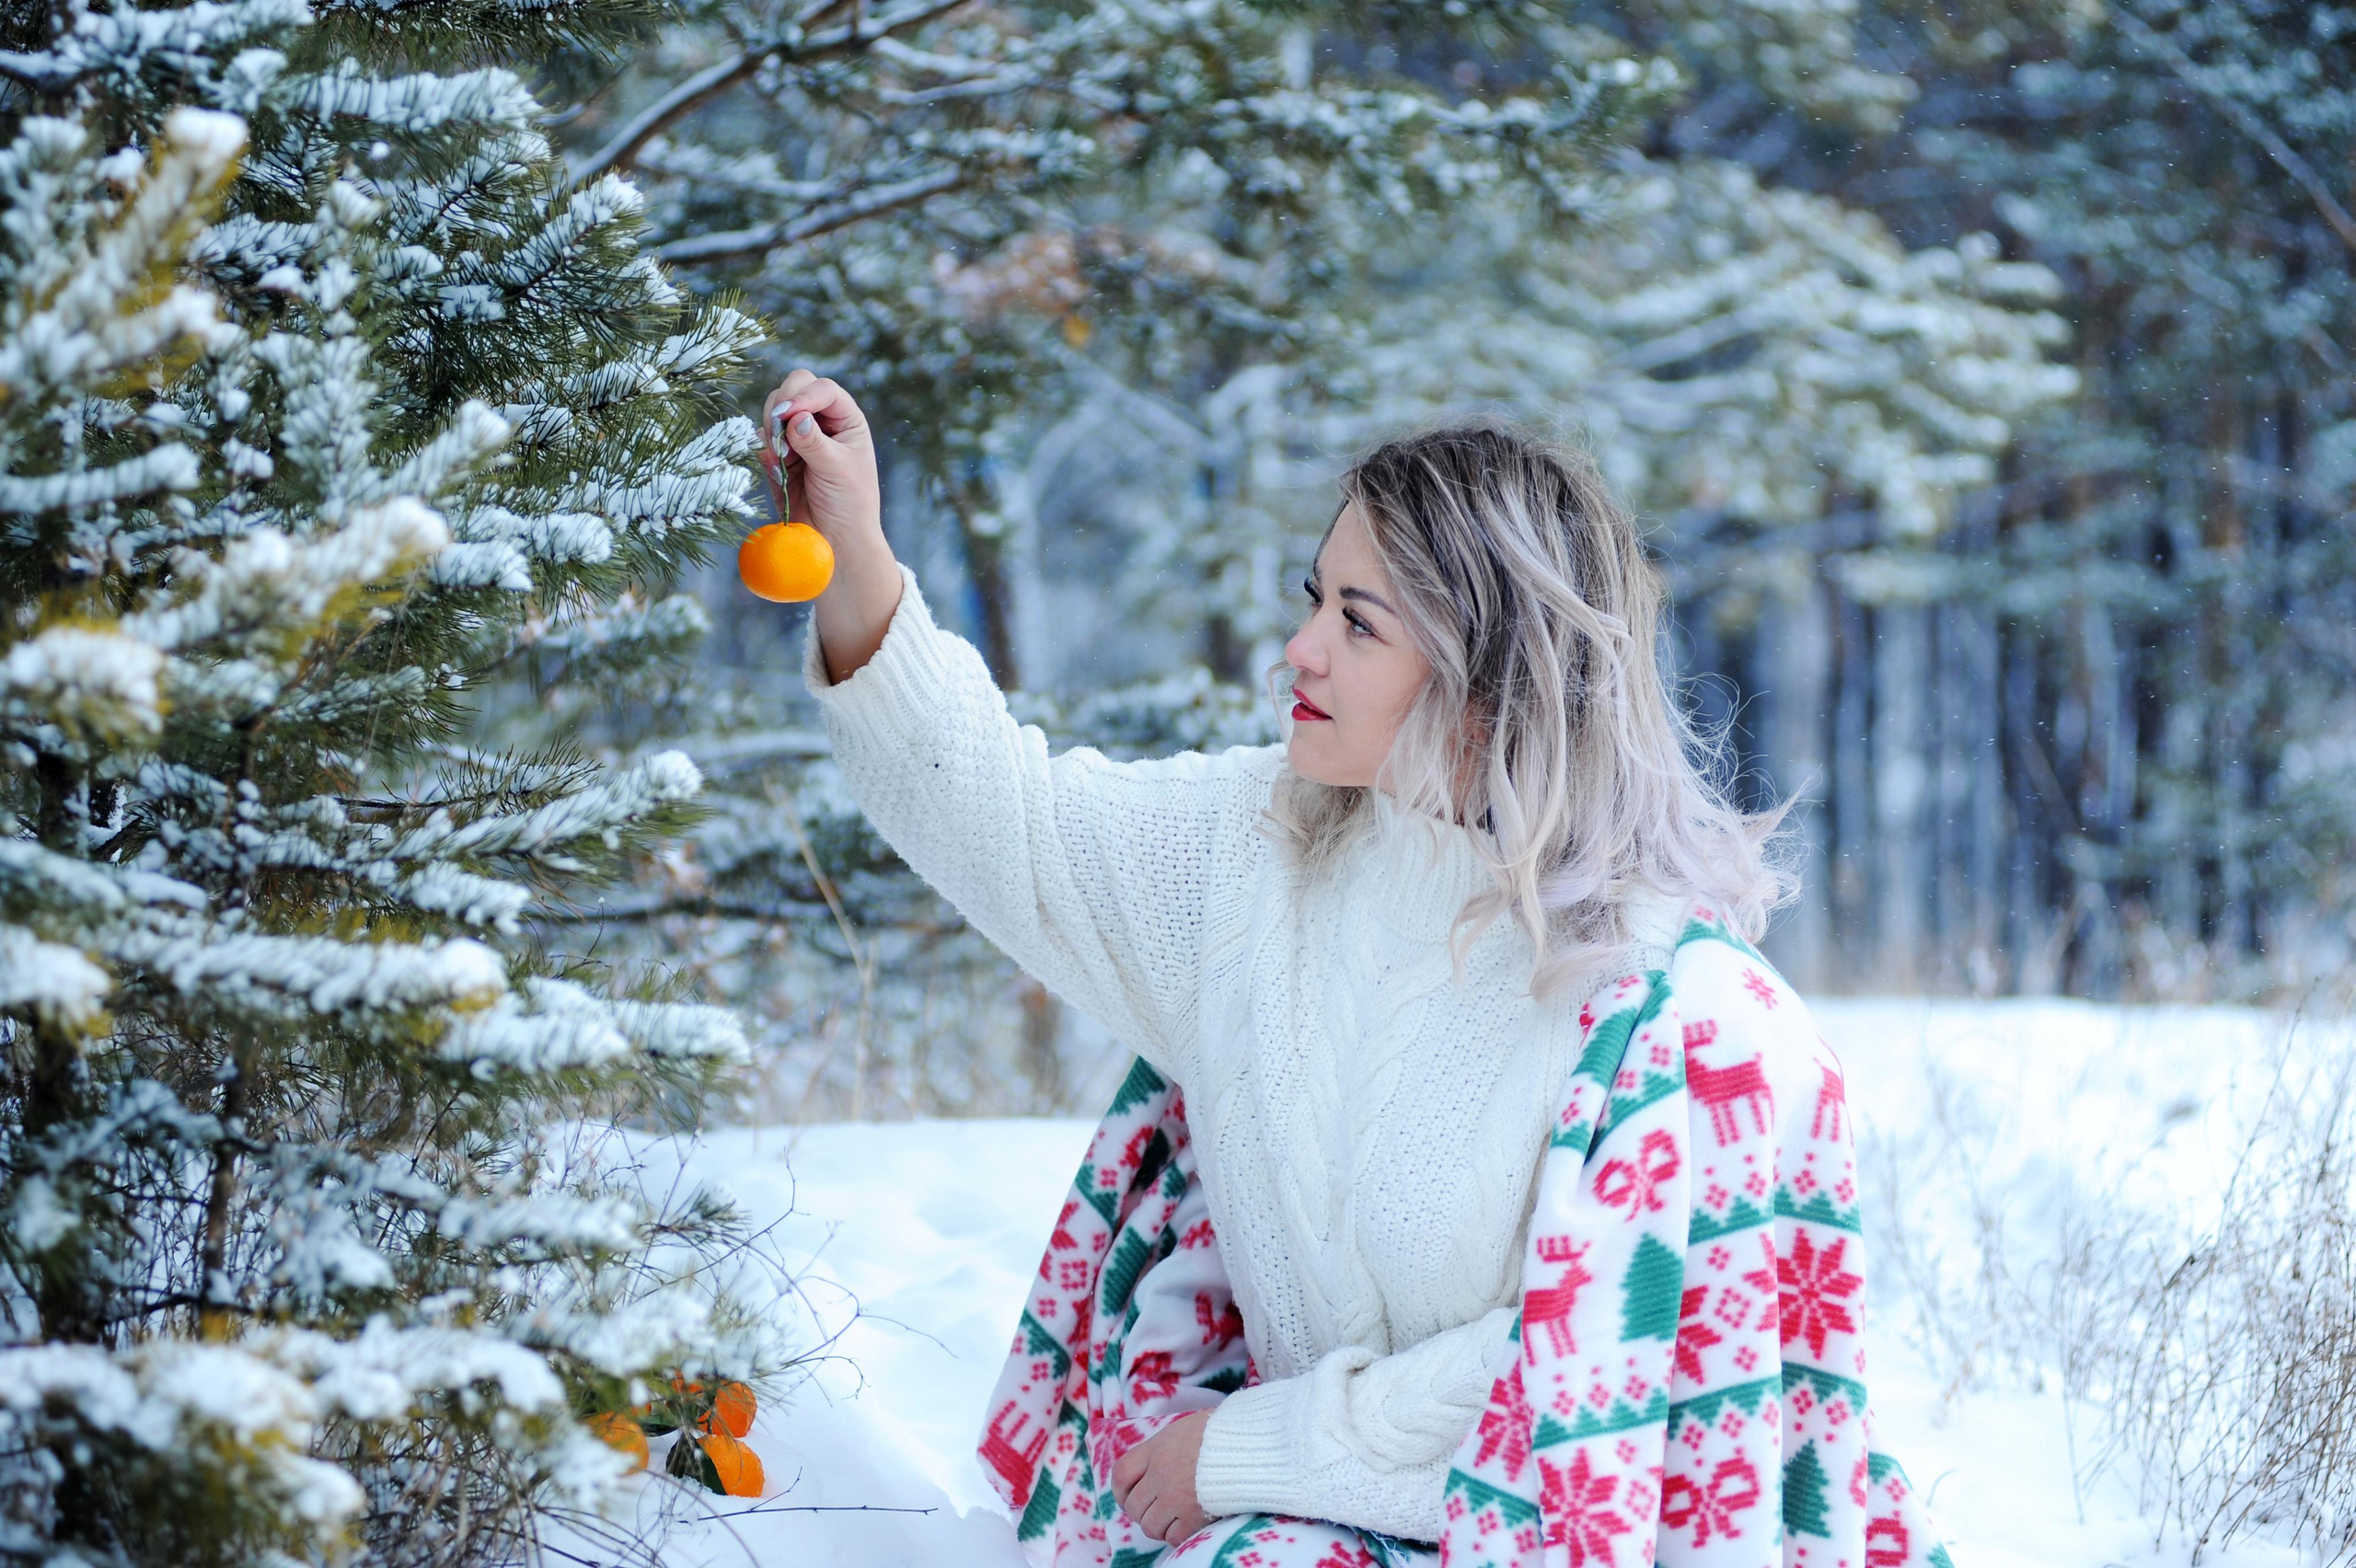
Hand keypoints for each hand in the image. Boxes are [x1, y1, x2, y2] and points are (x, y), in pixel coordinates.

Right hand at [761, 369, 881, 549]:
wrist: (834, 538)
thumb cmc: (849, 503)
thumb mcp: (837, 470)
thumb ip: (814, 442)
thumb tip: (795, 417)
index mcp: (846, 419)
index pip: (823, 389)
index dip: (804, 395)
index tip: (789, 413)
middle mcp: (822, 420)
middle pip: (795, 387)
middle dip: (782, 406)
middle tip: (778, 431)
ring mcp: (798, 435)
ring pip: (774, 409)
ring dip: (772, 429)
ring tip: (783, 459)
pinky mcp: (778, 453)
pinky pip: (762, 437)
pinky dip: (764, 450)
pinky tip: (778, 473)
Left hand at [1109, 1412, 1212, 1546]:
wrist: (1252, 1444)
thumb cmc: (1224, 1432)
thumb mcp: (1187, 1428)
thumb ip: (1166, 1447)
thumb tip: (1156, 1465)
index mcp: (1157, 1448)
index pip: (1121, 1474)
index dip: (1120, 1491)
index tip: (1127, 1496)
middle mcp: (1161, 1474)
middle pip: (1134, 1506)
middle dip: (1142, 1512)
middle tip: (1157, 1510)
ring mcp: (1175, 1496)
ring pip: (1150, 1526)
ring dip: (1160, 1526)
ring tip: (1174, 1518)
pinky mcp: (1194, 1515)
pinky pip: (1173, 1537)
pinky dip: (1178, 1535)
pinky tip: (1189, 1524)